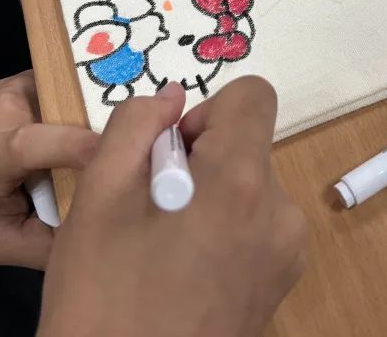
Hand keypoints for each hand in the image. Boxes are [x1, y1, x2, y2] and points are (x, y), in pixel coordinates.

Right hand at [38, 78, 307, 336]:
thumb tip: (171, 98)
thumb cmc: (102, 292)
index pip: (255, 95)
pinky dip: (223, 231)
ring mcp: (287, 253)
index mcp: (242, 181)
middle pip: (248, 146)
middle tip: (150, 208)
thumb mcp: (98, 194)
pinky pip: (256, 227)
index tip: (169, 153)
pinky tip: (182, 271)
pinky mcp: (281, 284)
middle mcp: (281, 212)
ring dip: (209, 198)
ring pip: (249, 187)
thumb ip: (135, 124)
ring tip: (161, 246)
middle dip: (200, 160)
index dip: (207, 110)